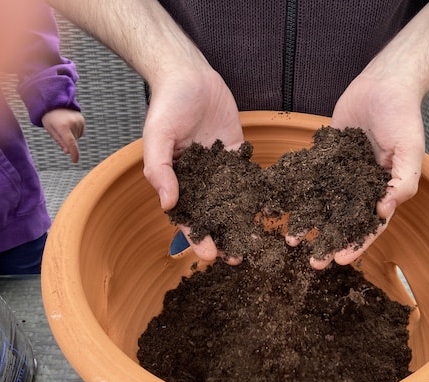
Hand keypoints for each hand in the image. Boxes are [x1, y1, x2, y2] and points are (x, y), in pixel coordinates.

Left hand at [42, 108, 84, 162]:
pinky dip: (75, 131)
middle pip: (73, 141)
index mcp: (62, 126)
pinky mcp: (82, 120)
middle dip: (67, 141)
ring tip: (64, 125)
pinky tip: (69, 124)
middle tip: (59, 130)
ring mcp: (79, 121)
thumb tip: (68, 152)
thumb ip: (60, 141)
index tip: (75, 161)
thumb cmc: (50, 118)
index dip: (74, 153)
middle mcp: (73, 124)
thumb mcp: (50, 130)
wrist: (54, 103)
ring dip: (71, 136)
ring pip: (77, 137)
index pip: (70, 143)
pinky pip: (80, 132)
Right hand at [143, 67, 243, 262]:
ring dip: (243, 222)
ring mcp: (221, 169)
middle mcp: (200, 180)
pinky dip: (259, 193)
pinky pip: (250, 176)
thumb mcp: (157, 137)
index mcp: (178, 181)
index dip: (197, 237)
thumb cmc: (167, 106)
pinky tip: (271, 210)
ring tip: (257, 243)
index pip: (188, 216)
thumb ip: (161, 170)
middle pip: (213, 215)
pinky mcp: (239, 154)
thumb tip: (169, 204)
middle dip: (224, 236)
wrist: (189, 76)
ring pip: (234, 201)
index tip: (209, 255)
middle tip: (238, 258)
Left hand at [306, 74, 424, 269]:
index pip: (370, 225)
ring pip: (323, 203)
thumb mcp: (410, 150)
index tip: (340, 259)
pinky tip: (284, 205)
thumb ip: (402, 181)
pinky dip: (299, 192)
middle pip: (343, 220)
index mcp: (384, 189)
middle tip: (313, 261)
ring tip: (292, 239)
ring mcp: (342, 172)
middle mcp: (361, 186)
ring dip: (310, 222)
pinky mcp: (326, 156)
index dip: (357, 243)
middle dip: (329, 241)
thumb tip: (384, 211)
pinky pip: (311, 177)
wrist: (383, 84)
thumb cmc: (402, 117)